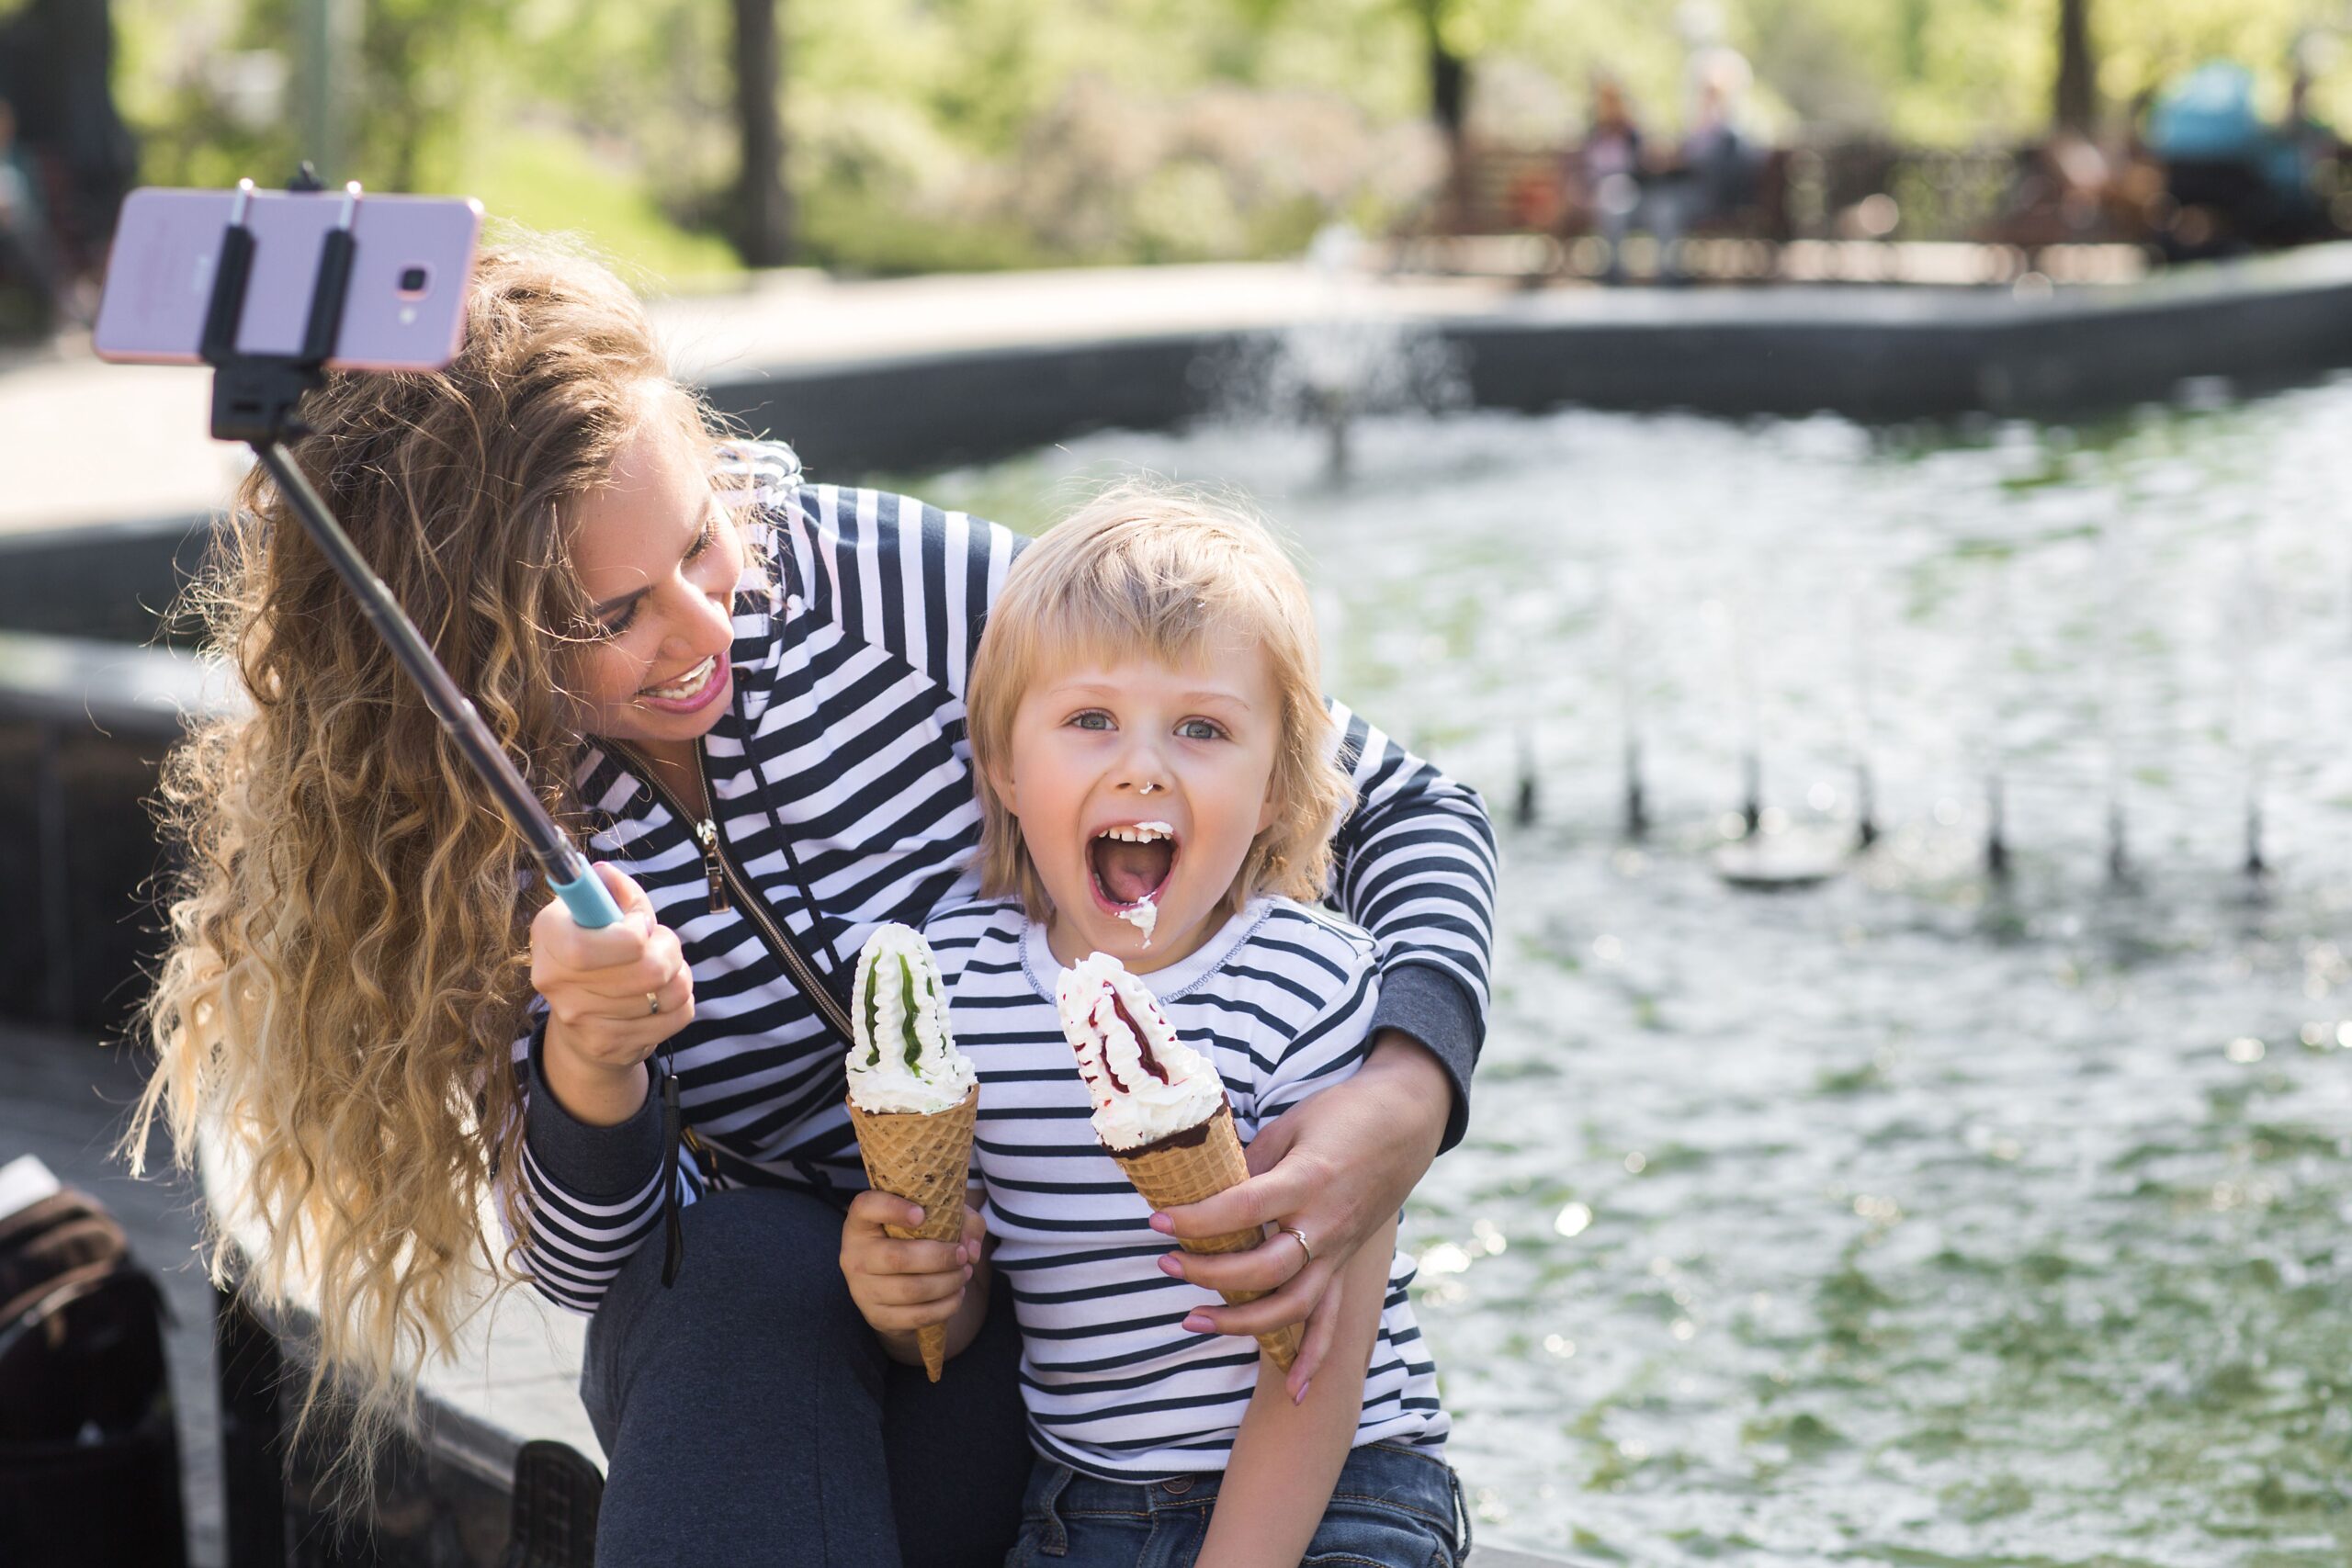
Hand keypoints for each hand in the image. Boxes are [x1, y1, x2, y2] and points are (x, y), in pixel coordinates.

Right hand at [530, 862, 691, 1124]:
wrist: (580, 1021)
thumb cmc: (596, 950)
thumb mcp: (595, 910)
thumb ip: (610, 890)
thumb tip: (606, 873)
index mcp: (548, 938)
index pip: (588, 949)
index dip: (633, 934)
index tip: (642, 925)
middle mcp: (556, 984)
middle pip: (647, 970)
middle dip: (669, 949)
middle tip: (662, 944)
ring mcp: (582, 1022)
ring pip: (669, 993)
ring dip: (679, 974)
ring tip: (664, 968)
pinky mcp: (611, 1047)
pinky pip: (678, 1016)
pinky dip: (682, 1000)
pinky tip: (663, 995)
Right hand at [839, 1190, 979, 1337]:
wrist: (893, 1286)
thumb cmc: (916, 1240)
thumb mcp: (938, 1220)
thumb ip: (963, 1222)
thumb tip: (971, 1250)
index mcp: (861, 1222)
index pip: (867, 1207)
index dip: (893, 1208)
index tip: (922, 1214)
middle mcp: (853, 1254)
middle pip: (897, 1258)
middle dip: (940, 1257)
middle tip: (962, 1255)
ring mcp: (861, 1289)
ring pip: (911, 1290)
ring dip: (947, 1283)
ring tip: (964, 1274)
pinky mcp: (876, 1316)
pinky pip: (916, 1316)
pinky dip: (945, 1306)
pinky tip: (956, 1294)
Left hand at [1154, 1031, 1446, 1390]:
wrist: (1406, 1120)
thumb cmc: (1343, 1113)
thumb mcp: (1291, 1126)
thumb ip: (1252, 1164)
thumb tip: (1205, 1190)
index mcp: (1307, 1181)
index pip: (1242, 1210)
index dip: (1196, 1220)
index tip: (1157, 1221)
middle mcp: (1325, 1225)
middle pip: (1262, 1268)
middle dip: (1207, 1273)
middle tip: (1165, 1263)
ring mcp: (1339, 1251)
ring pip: (1292, 1306)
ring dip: (1241, 1322)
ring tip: (1192, 1320)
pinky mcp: (1347, 1265)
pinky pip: (1332, 1320)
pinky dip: (1315, 1359)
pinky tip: (1293, 1393)